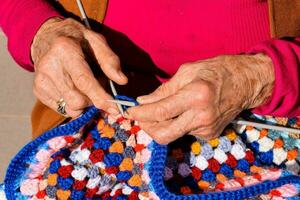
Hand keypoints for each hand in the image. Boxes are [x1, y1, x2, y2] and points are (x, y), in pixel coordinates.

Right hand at [31, 18, 127, 116]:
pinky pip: (63, 109)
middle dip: (93, 100)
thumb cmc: (77, 40)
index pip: (84, 81)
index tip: (115, 109)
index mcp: (65, 50)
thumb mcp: (96, 41)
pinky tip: (73, 88)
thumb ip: (110, 60)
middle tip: (97, 87)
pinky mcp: (38, 90)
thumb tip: (122, 80)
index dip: (101, 98)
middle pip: (77, 100)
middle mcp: (49, 67)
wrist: (47, 37)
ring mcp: (41, 80)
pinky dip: (73, 103)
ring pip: (70, 108)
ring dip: (84, 102)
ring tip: (83, 86)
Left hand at [126, 54, 273, 143]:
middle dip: (146, 127)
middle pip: (163, 134)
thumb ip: (164, 89)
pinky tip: (184, 112)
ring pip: (173, 134)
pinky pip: (185, 132)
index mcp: (195, 96)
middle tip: (140, 116)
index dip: (140, 113)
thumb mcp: (188, 71)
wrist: (247, 82)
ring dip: (162, 124)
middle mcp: (201, 117)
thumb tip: (144, 101)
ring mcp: (207, 129)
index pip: (160, 111)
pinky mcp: (210, 135)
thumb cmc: (217, 70)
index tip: (129, 111)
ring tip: (162, 110)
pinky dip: (177, 123)